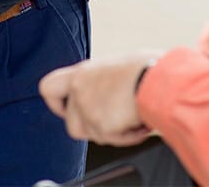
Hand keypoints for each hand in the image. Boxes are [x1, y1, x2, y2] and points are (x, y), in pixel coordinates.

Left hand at [39, 51, 160, 146]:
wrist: (160, 79)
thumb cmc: (147, 68)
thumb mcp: (114, 67)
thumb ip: (99, 82)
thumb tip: (105, 94)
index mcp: (81, 73)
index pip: (48, 88)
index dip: (57, 105)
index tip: (68, 109)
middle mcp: (80, 89)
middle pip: (72, 125)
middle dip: (94, 128)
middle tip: (114, 118)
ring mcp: (88, 108)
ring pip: (93, 136)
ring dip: (113, 132)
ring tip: (132, 116)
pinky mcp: (101, 125)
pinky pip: (114, 140)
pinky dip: (129, 136)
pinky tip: (139, 121)